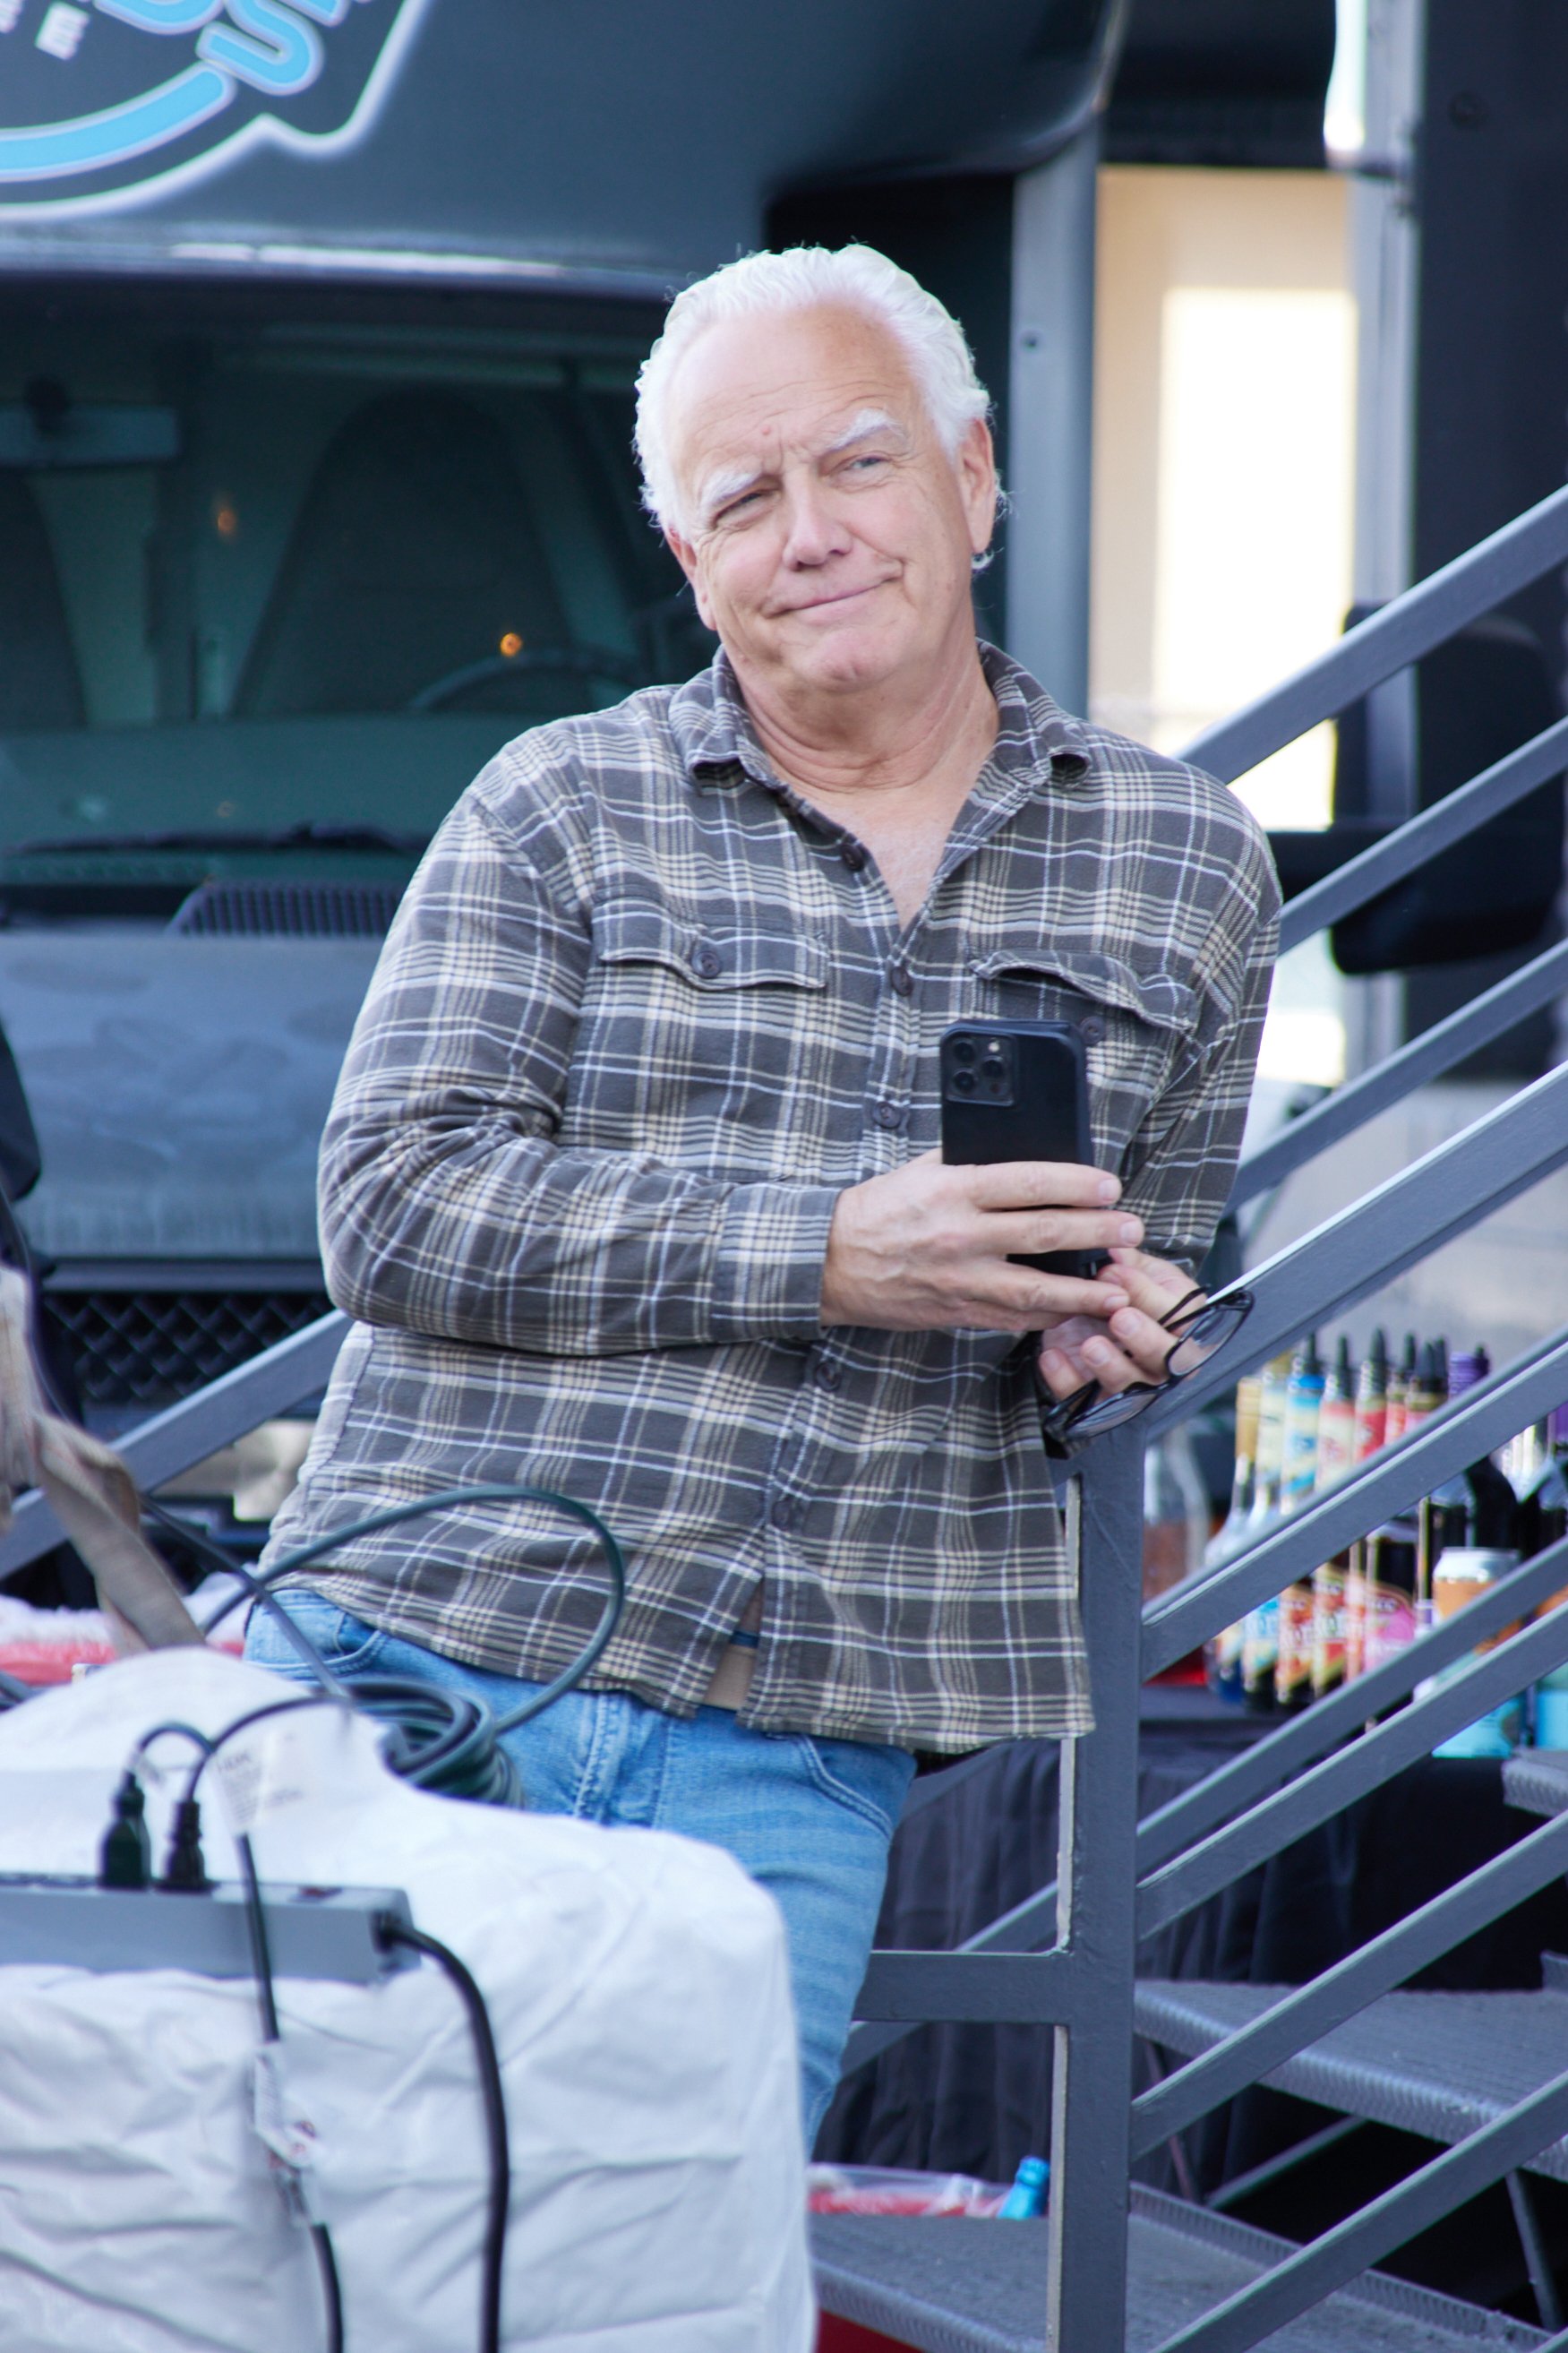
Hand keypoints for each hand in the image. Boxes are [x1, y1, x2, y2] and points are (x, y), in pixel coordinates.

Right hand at [820, 1150, 1143, 1332]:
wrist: (829, 1261)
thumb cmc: (876, 1210)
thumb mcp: (920, 1171)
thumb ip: (968, 1161)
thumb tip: (1020, 1152)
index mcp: (953, 1190)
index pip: (1028, 1183)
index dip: (1075, 1184)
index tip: (1109, 1185)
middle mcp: (961, 1236)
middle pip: (1043, 1233)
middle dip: (1095, 1231)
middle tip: (1131, 1229)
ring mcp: (960, 1279)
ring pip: (1035, 1289)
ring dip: (1083, 1290)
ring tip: (1119, 1289)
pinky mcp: (956, 1311)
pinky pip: (1011, 1319)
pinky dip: (1046, 1317)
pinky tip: (1075, 1313)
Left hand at [1036, 1248, 1200, 1400]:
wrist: (1095, 1326)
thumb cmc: (1131, 1298)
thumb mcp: (1138, 1276)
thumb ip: (1131, 1266)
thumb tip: (1117, 1250)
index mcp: (1183, 1326)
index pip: (1181, 1318)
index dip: (1151, 1298)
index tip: (1118, 1275)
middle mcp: (1166, 1363)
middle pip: (1168, 1362)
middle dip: (1146, 1340)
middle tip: (1120, 1318)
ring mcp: (1133, 1387)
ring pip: (1131, 1389)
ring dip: (1111, 1366)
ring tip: (1090, 1346)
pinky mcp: (1098, 1402)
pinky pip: (1084, 1401)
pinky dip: (1067, 1380)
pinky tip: (1052, 1356)